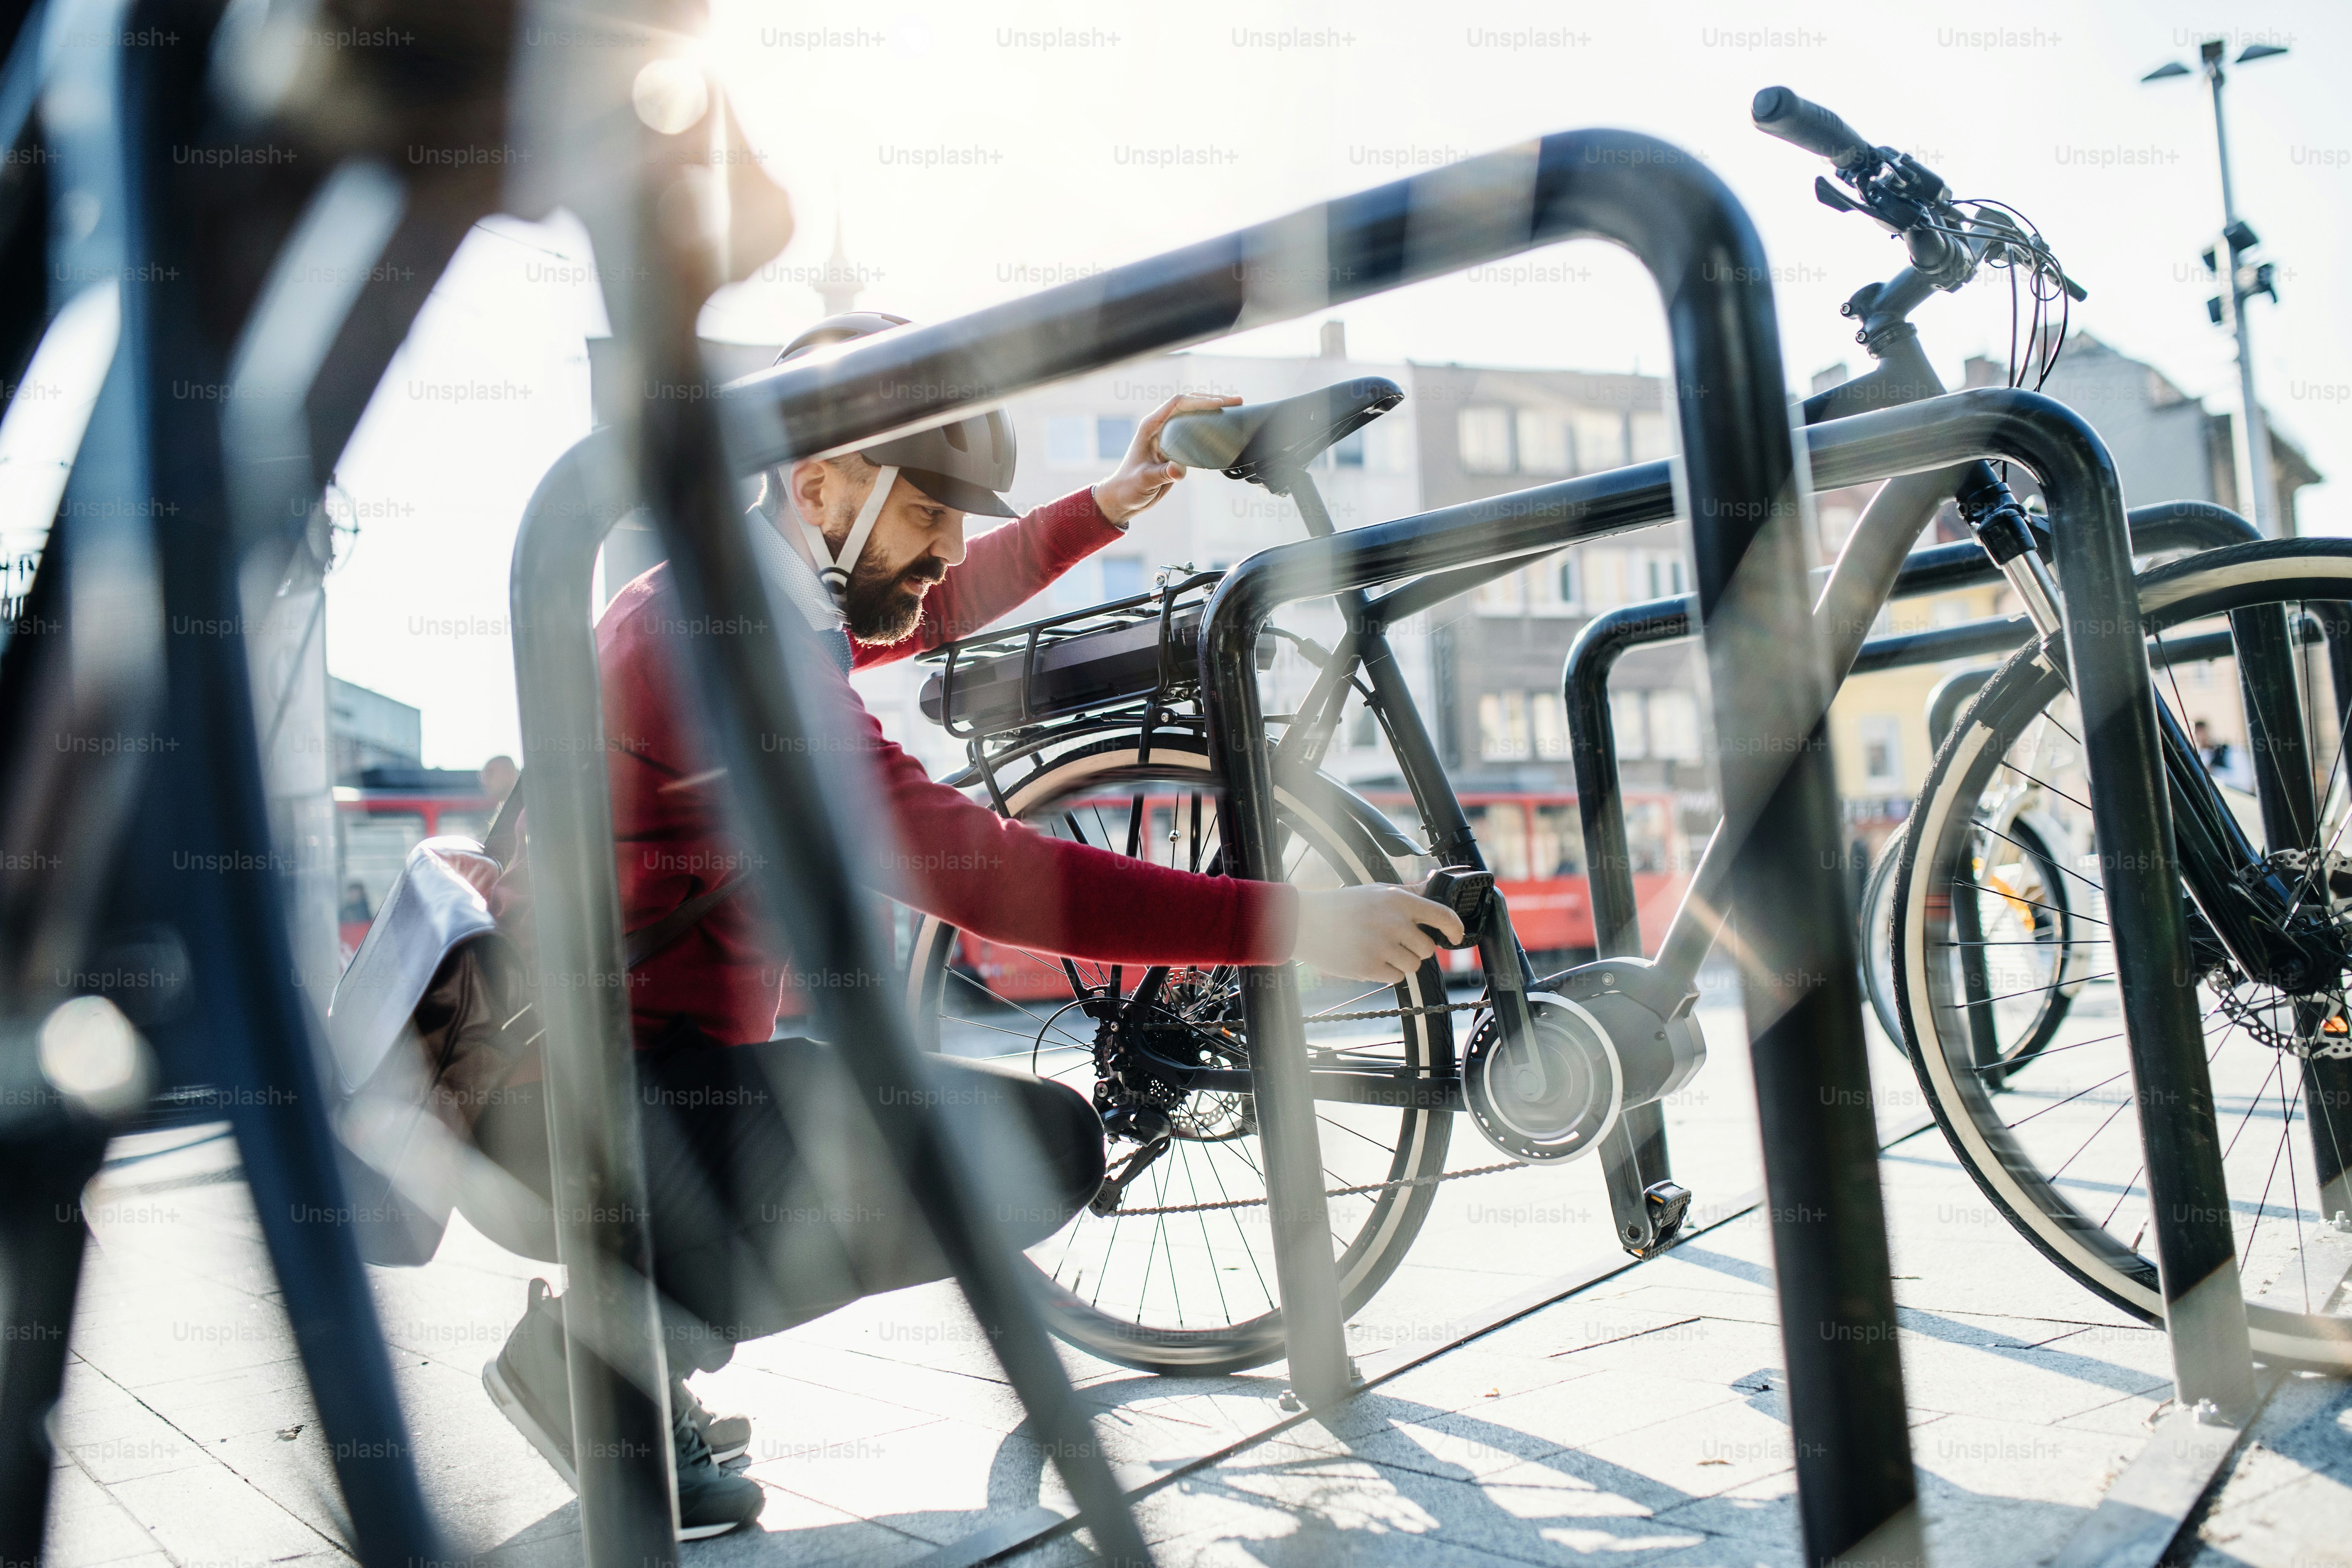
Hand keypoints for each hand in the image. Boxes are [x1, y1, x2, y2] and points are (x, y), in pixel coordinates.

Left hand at [1091, 392, 1241, 524]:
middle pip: (1190, 404)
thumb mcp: (1144, 479)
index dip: (1200, 401)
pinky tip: (1226, 428)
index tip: (1220, 404)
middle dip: (1214, 400)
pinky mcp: (1177, 448)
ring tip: (1237, 409)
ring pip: (1195, 416)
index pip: (1178, 404)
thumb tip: (1180, 470)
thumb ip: (1162, 473)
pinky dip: (1212, 427)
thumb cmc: (1128, 487)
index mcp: (1151, 426)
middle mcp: (1161, 426)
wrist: (1123, 499)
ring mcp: (1170, 436)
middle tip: (1237, 402)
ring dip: (1215, 411)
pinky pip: (1197, 432)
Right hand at [1289, 885, 1464, 983]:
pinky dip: (1386, 972)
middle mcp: (1393, 922)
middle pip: (1428, 948)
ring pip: (1413, 965)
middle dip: (1416, 948)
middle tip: (1395, 941)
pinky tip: (1369, 958)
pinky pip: (1395, 978)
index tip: (1455, 936)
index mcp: (1398, 900)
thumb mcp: (1377, 891)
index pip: (1442, 915)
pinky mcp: (1369, 967)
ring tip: (1380, 950)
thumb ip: (1410, 891)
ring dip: (1401, 962)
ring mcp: (1382, 946)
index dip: (1455, 928)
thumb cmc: (1343, 905)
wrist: (1306, 922)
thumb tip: (1436, 880)